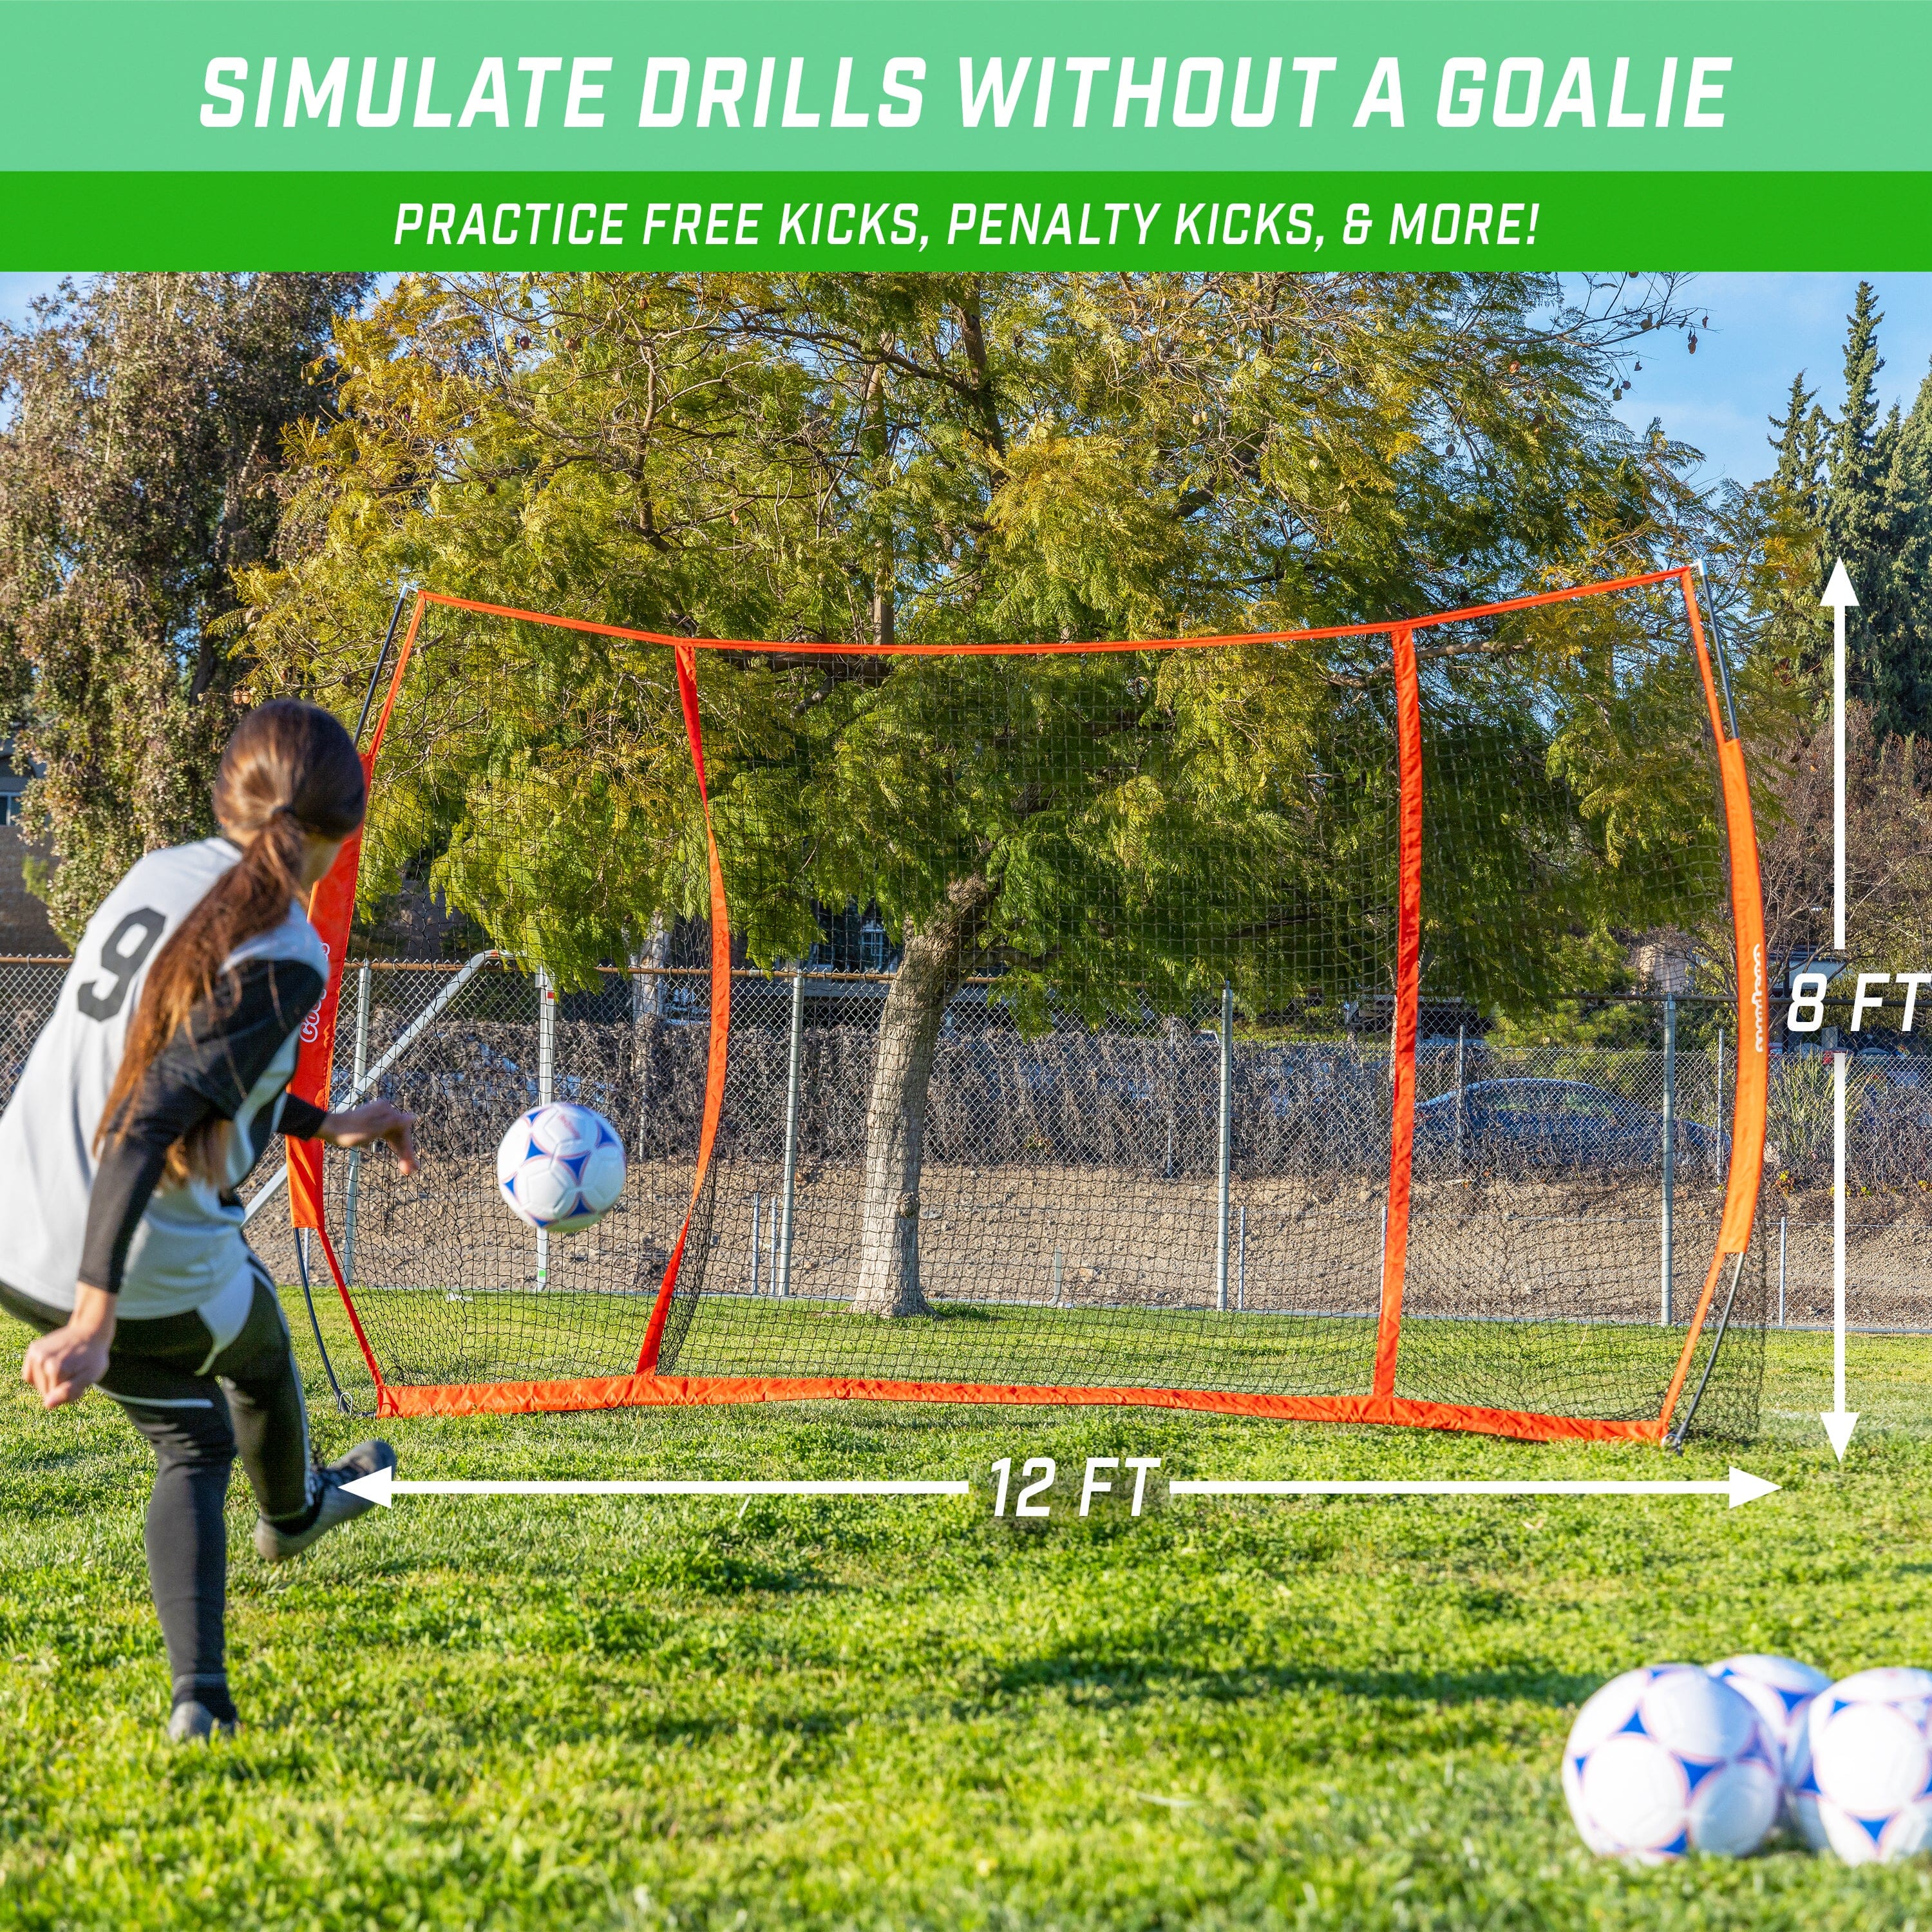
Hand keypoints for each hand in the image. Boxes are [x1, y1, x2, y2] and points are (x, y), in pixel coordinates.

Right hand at [22, 1283, 115, 1409]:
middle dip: (58, 1387)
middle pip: (44, 1391)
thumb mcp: (90, 1376)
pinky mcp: (33, 1348)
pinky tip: (52, 1367)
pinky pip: (28, 1374)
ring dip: (48, 1381)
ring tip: (65, 1367)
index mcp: (55, 1368)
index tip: (79, 1378)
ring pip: (35, 1384)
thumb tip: (47, 1405)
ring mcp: (35, 1353)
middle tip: (74, 1372)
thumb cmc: (93, 1357)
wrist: (91, 1332)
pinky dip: (39, 1375)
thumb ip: (69, 1392)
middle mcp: (42, 1360)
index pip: (54, 1397)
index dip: (68, 1392)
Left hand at [320, 1100, 419, 1174]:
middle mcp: (385, 1112)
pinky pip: (388, 1135)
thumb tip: (414, 1116)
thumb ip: (394, 1123)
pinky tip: (397, 1154)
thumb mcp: (373, 1129)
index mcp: (387, 1111)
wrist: (328, 1128)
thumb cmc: (349, 1131)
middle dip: (404, 1153)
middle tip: (410, 1171)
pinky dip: (392, 1145)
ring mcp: (379, 1117)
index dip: (408, 1149)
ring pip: (394, 1136)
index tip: (411, 1167)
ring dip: (399, 1151)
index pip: (404, 1131)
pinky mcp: (374, 1123)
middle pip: (400, 1134)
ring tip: (406, 1168)